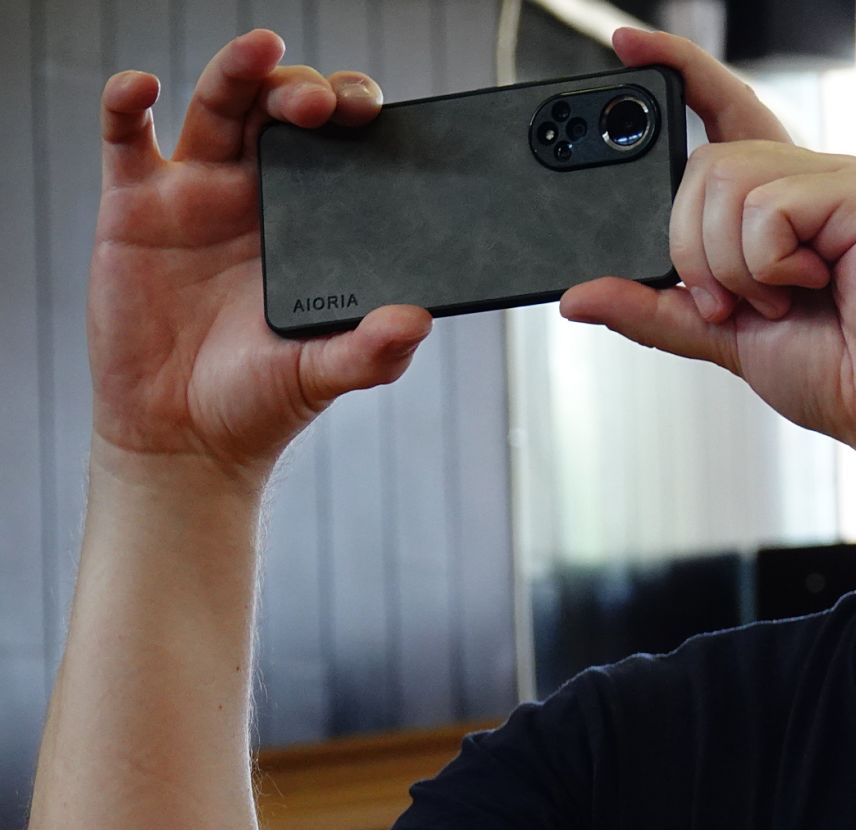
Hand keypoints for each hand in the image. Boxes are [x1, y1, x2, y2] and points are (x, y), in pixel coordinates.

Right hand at [89, 29, 431, 489]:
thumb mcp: (324, 376)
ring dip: (239, 72)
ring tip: (261, 51)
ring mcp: (195, 195)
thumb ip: (372, 351)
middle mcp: (256, 197)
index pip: (338, 149)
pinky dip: (126, 102)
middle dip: (305, 90)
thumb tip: (417, 320)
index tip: (373, 114)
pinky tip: (140, 88)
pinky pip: (125, 138)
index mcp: (310, 225)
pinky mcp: (134, 208)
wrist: (185, 438)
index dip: (354, 118)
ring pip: (218, 107)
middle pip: (281, 112)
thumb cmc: (260, 402)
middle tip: (326, 104)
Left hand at [561, 30, 855, 497]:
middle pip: (702, 164)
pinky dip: (768, 266)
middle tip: (734, 305)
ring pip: (725, 180)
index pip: (722, 112)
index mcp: (781, 203)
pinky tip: (814, 289)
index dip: (678, 71)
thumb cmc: (841, 373)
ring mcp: (838, 181)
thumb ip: (657, 309)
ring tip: (781, 304)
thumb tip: (579, 295)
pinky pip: (767, 208)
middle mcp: (810, 178)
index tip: (626, 44)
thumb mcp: (723, 338)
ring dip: (731, 265)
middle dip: (693, 249)